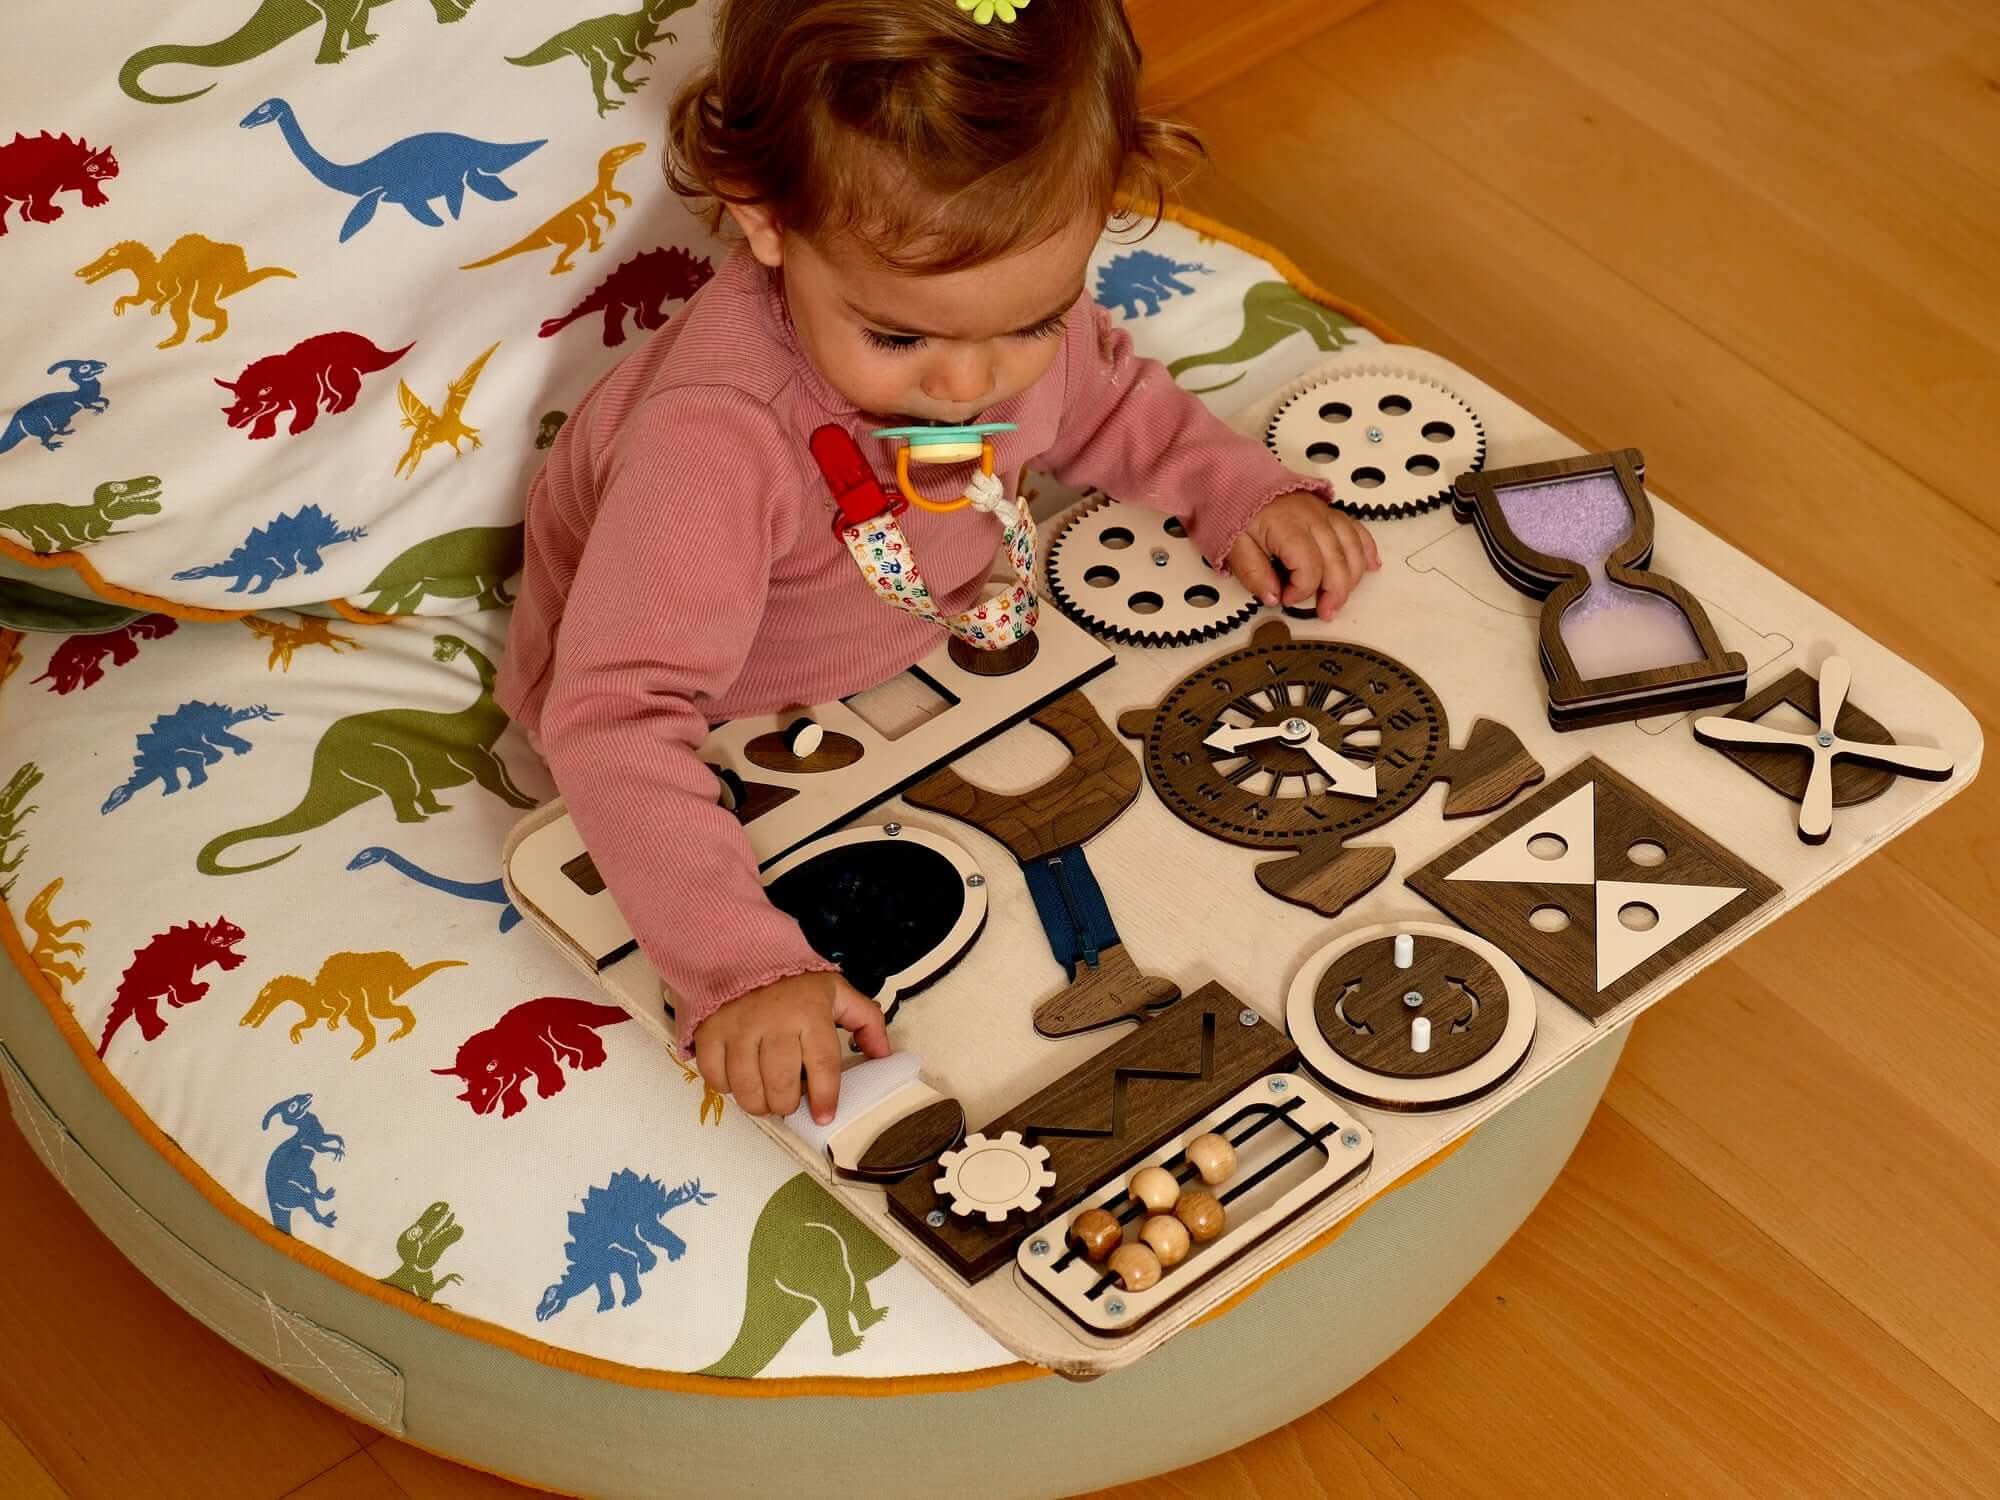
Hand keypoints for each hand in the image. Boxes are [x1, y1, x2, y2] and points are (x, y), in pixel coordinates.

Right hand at [693, 970, 889, 1123]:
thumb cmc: (795, 980)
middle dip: (787, 1105)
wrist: (742, 949)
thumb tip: (883, 1056)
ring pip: (747, 1088)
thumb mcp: (837, 992)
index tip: (824, 1116)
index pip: (823, 1065)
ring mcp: (738, 1028)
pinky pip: (716, 1077)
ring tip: (766, 1100)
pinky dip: (727, 1088)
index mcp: (811, 1013)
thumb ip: (866, 1021)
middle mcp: (774, 1022)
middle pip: (781, 1084)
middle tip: (789, 1103)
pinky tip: (738, 1080)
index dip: (825, 1097)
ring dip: (758, 1104)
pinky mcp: (710, 1032)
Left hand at [1228, 491, 1379, 619]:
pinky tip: (1371, 567)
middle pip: (1338, 560)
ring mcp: (1325, 513)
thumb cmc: (1236, 510)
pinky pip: (1357, 530)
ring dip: (1352, 578)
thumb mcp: (1233, 544)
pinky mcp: (1329, 512)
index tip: (1286, 599)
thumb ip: (1253, 573)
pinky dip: (1366, 550)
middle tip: (1324, 612)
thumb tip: (1272, 598)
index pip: (1309, 566)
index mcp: (1288, 526)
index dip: (1302, 590)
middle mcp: (1313, 518)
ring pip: (1353, 548)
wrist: (1239, 479)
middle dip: (1335, 592)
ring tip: (1340, 599)